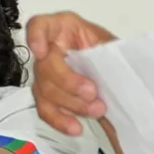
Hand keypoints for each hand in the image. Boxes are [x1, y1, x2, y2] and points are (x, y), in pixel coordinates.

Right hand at [26, 11, 116, 134]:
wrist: (117, 77)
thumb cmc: (114, 56)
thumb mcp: (114, 46)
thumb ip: (108, 53)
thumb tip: (111, 69)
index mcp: (63, 28)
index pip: (39, 26)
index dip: (35, 37)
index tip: (42, 53)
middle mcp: (49, 49)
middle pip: (44, 64)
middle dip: (67, 81)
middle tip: (93, 93)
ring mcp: (45, 74)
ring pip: (44, 90)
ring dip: (69, 103)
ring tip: (97, 111)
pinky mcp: (47, 96)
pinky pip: (46, 109)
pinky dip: (60, 119)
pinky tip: (75, 127)